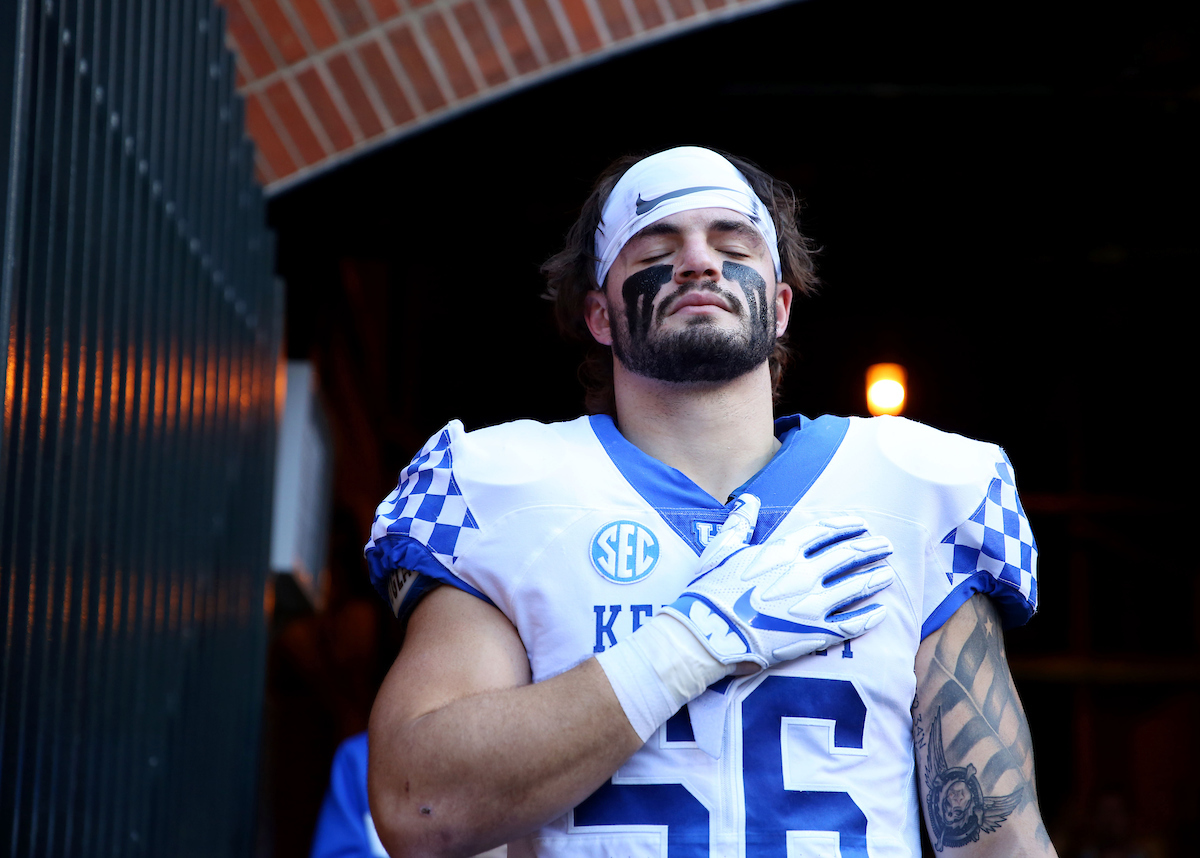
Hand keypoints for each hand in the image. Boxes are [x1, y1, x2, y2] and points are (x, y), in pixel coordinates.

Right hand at [662, 494, 894, 668]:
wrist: (709, 632)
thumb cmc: (711, 590)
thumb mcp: (721, 548)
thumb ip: (739, 522)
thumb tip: (748, 500)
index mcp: (783, 551)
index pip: (824, 531)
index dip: (846, 526)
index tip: (861, 524)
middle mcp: (804, 573)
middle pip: (846, 555)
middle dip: (869, 548)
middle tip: (885, 545)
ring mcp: (812, 603)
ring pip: (854, 587)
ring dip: (874, 578)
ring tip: (887, 574)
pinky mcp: (814, 633)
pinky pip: (850, 623)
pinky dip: (868, 617)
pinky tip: (881, 612)